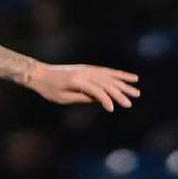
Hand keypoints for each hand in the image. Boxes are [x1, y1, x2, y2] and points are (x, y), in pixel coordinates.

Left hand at [25, 63, 140, 110]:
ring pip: (110, 77)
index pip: (96, 90)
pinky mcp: (89, 69)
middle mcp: (85, 73)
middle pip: (106, 83)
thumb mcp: (63, 98)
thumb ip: (82, 97)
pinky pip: (107, 72)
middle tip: (131, 103)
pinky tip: (130, 77)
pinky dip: (119, 74)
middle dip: (120, 93)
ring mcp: (88, 69)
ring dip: (124, 84)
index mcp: (77, 81)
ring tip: (136, 91)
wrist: (40, 74)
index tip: (112, 109)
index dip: (105, 99)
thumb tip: (99, 99)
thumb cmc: (49, 89)